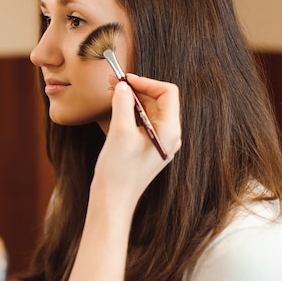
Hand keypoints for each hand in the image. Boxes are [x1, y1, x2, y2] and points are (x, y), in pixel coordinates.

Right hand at [92, 74, 180, 209]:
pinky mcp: (146, 147)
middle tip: (114, 83)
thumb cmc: (119, 171)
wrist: (113, 201)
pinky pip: (141, 122)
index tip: (125, 80)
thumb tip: (123, 85)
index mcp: (169, 131)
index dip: (146, 82)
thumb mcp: (119, 132)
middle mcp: (168, 135)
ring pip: (148, 110)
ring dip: (131, 99)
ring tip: (112, 94)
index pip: (167, 93)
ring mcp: (158, 142)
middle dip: (136, 89)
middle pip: (158, 100)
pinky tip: (114, 110)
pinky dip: (128, 112)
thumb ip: (123, 104)